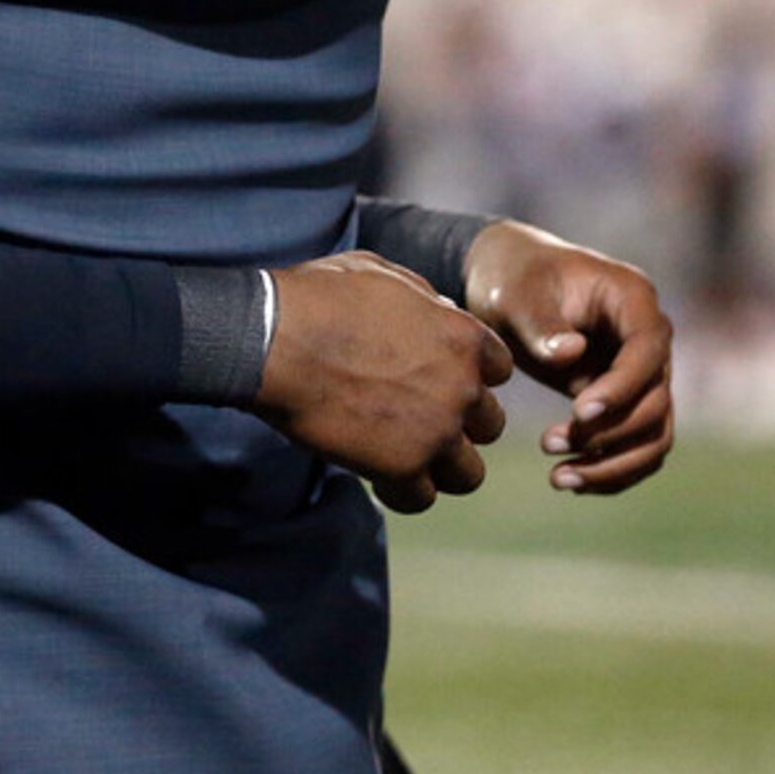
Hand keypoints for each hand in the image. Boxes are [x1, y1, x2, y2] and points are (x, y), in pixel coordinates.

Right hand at [256, 251, 513, 514]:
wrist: (275, 340)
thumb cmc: (319, 299)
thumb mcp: (383, 275)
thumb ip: (424, 300)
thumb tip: (441, 312)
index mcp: (464, 337)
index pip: (499, 370)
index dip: (468, 375)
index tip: (434, 377)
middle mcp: (462, 388)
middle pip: (490, 425)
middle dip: (458, 424)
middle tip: (414, 419)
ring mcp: (436, 432)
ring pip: (469, 474)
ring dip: (439, 467)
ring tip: (402, 456)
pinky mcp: (401, 467)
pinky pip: (422, 498)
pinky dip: (401, 490)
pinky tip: (374, 473)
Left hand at [462, 219, 673, 494]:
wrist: (506, 283)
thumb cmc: (512, 279)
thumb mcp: (515, 293)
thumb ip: (541, 323)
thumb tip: (572, 354)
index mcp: (633, 298)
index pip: (647, 351)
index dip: (621, 387)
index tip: (579, 411)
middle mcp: (649, 339)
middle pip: (655, 400)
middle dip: (607, 432)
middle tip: (548, 442)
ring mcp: (642, 373)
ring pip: (653, 434)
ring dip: (612, 463)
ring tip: (559, 478)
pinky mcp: (626, 401)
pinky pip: (636, 446)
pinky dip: (610, 469)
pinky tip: (570, 479)